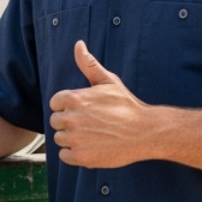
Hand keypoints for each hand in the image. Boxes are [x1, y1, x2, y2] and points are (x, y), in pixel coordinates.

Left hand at [47, 40, 153, 167]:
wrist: (145, 132)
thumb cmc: (127, 106)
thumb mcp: (108, 81)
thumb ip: (88, 64)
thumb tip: (78, 44)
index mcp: (74, 99)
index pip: (55, 103)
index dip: (68, 107)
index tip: (84, 110)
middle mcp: (71, 119)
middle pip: (56, 121)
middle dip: (69, 122)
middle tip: (90, 124)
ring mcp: (76, 139)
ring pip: (60, 139)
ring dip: (71, 139)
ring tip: (92, 136)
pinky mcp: (81, 157)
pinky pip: (64, 156)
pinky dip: (74, 154)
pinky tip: (90, 147)